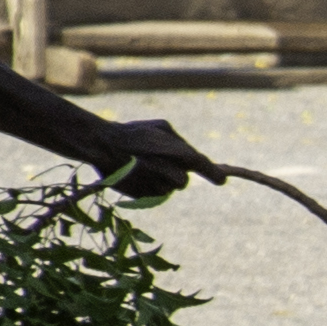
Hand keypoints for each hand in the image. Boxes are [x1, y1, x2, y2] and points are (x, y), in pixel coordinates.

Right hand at [94, 116, 217, 203]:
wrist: (105, 145)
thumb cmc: (134, 133)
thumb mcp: (161, 127)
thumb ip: (179, 142)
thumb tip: (189, 153)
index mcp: (182, 155)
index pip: (207, 169)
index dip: (215, 175)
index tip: (222, 179)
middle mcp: (174, 175)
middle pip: (183, 181)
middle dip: (174, 174)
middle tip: (157, 161)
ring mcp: (159, 188)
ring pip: (167, 189)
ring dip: (159, 180)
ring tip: (141, 165)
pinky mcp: (144, 198)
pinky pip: (152, 194)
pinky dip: (146, 187)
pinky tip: (134, 174)